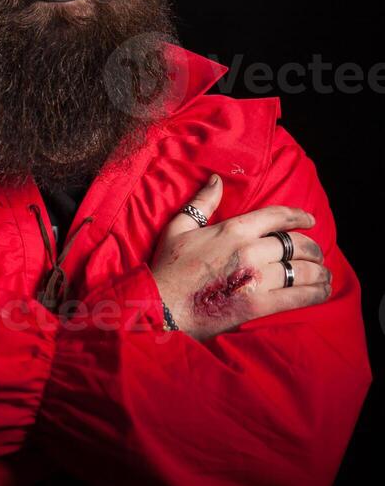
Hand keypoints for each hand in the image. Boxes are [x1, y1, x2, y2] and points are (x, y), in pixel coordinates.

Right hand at [150, 175, 331, 340]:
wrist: (161, 306)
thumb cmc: (167, 267)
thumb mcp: (179, 228)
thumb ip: (202, 203)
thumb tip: (217, 179)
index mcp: (233, 230)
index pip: (276, 216)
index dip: (298, 216)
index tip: (310, 219)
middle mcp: (250, 251)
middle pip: (295, 244)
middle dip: (311, 248)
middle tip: (316, 253)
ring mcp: (256, 278)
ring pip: (301, 269)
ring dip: (318, 271)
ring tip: (324, 273)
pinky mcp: (258, 305)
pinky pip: (297, 296)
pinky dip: (316, 293)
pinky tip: (323, 291)